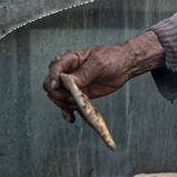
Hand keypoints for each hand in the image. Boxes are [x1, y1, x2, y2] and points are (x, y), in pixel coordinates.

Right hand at [43, 31, 164, 122]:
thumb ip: (84, 73)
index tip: (55, 86)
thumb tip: (71, 82)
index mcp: (71, 59)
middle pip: (52, 86)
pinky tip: (71, 118)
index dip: (52, 78)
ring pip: (58, 97)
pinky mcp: (80, 95)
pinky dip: (68, 112)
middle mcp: (69, 72)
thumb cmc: (112, 58)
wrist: (125, 66)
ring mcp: (73, 85)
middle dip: (57, 95)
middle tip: (71, 99)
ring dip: (64, 104)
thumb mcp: (99, 63)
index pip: (55, 68)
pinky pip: (69, 105)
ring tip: (77, 106)